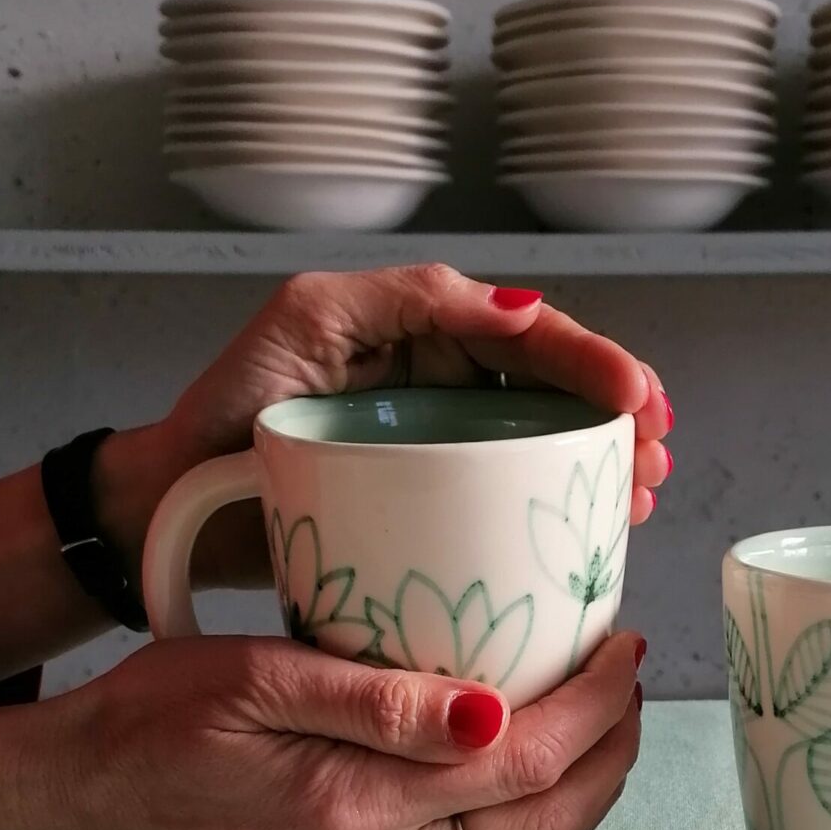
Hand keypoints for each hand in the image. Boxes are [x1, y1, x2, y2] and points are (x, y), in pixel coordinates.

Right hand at [0, 630, 642, 829]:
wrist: (84, 796)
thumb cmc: (151, 721)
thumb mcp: (257, 680)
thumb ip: (379, 702)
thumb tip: (498, 717)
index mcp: (353, 813)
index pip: (519, 768)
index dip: (591, 709)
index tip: (622, 645)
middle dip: (610, 758)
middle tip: (633, 680)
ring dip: (580, 790)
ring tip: (604, 712)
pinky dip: (528, 807)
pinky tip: (532, 754)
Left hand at [103, 265, 673, 587]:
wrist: (174, 504)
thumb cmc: (225, 409)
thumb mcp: (306, 322)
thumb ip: (404, 299)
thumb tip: (517, 310)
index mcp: (419, 329)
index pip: (527, 332)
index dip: (594, 360)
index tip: (636, 400)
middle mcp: (439, 381)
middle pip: (555, 389)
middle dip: (620, 417)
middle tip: (655, 455)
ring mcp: (439, 445)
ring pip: (546, 446)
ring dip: (607, 465)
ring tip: (644, 494)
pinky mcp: (430, 504)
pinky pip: (509, 500)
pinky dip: (561, 511)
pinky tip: (600, 530)